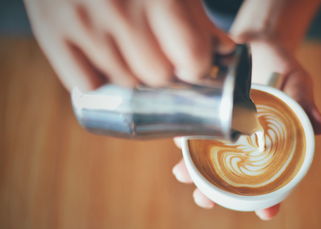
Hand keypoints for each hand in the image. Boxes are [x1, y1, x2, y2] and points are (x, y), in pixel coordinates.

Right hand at [24, 0, 234, 90]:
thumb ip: (197, 16)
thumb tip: (225, 51)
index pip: (190, 58)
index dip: (195, 68)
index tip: (191, 65)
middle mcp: (117, 6)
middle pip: (158, 76)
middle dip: (164, 73)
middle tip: (158, 56)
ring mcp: (81, 21)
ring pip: (125, 83)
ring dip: (132, 76)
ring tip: (128, 52)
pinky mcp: (50, 32)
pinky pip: (85, 84)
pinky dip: (98, 80)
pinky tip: (103, 61)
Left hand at [171, 40, 320, 220]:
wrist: (256, 46)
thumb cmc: (280, 66)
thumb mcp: (297, 82)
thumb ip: (304, 103)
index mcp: (270, 144)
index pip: (271, 180)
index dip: (269, 200)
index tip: (266, 213)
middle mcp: (244, 144)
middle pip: (231, 178)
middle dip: (216, 193)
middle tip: (205, 199)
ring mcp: (223, 132)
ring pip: (206, 161)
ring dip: (193, 172)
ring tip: (181, 174)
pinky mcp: (206, 117)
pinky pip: (193, 133)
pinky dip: (184, 141)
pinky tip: (178, 143)